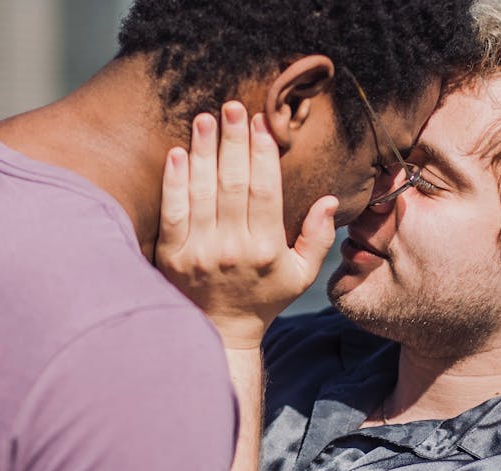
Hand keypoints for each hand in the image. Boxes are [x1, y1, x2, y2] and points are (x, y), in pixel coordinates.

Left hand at [155, 101, 339, 349]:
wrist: (219, 334)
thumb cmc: (263, 299)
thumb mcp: (300, 276)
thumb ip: (318, 238)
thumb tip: (329, 200)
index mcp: (266, 250)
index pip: (264, 191)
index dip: (261, 154)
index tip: (260, 122)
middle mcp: (232, 250)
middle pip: (232, 184)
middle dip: (232, 141)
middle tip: (231, 105)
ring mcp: (199, 253)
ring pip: (201, 192)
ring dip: (202, 151)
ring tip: (204, 118)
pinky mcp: (171, 257)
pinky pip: (172, 212)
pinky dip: (173, 181)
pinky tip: (177, 153)